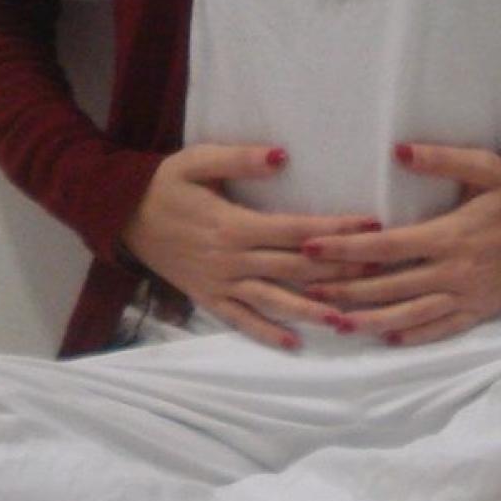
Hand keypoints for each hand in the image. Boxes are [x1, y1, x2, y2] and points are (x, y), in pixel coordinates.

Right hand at [119, 143, 383, 350]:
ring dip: (311, 310)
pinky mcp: (208, 298)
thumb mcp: (198, 161)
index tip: (370, 226)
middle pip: (294, 268)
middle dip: (338, 271)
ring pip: (273, 300)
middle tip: (378, 272)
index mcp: (234, 225)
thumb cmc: (165, 183)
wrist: (122, 215)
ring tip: (347, 319)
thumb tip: (282, 156)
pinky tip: (295, 344)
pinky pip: (241, 321)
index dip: (334, 229)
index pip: (296, 230)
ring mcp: (220, 283)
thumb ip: (240, 159)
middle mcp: (231, 259)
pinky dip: (267, 334)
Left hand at [298, 143, 500, 345]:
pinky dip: (413, 336)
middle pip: (389, 286)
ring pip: (410, 314)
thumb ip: (441, 158)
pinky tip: (387, 338)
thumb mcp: (485, 167)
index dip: (346, 249)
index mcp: (449, 235)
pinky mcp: (480, 311)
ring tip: (337, 323)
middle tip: (307, 291)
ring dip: (371, 320)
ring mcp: (467, 295)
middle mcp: (454, 271)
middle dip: (345, 289)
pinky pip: (441, 329)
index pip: (386, 246)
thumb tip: (398, 151)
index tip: (312, 248)